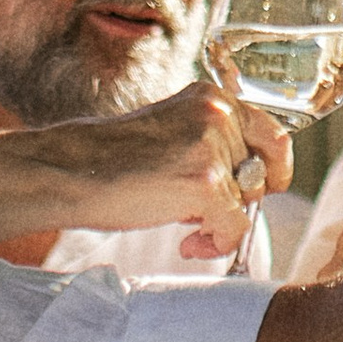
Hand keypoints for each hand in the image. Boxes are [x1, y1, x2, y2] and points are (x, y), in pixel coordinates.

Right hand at [0, 81, 290, 264]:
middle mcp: (218, 113)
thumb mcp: (174, 135)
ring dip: (221, 223)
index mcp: (212, 97)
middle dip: (238, 200)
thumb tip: (255, 185)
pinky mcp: (203, 182)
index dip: (272, 171)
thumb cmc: (115, 161)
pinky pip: (234, 227)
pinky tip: (186, 243)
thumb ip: (214, 147)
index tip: (257, 190)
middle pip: (264, 173)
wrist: (68, 172)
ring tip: (185, 226)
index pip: (274, 135)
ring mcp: (211, 146)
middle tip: (200, 214)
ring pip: (248, 202)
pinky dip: (216, 243)